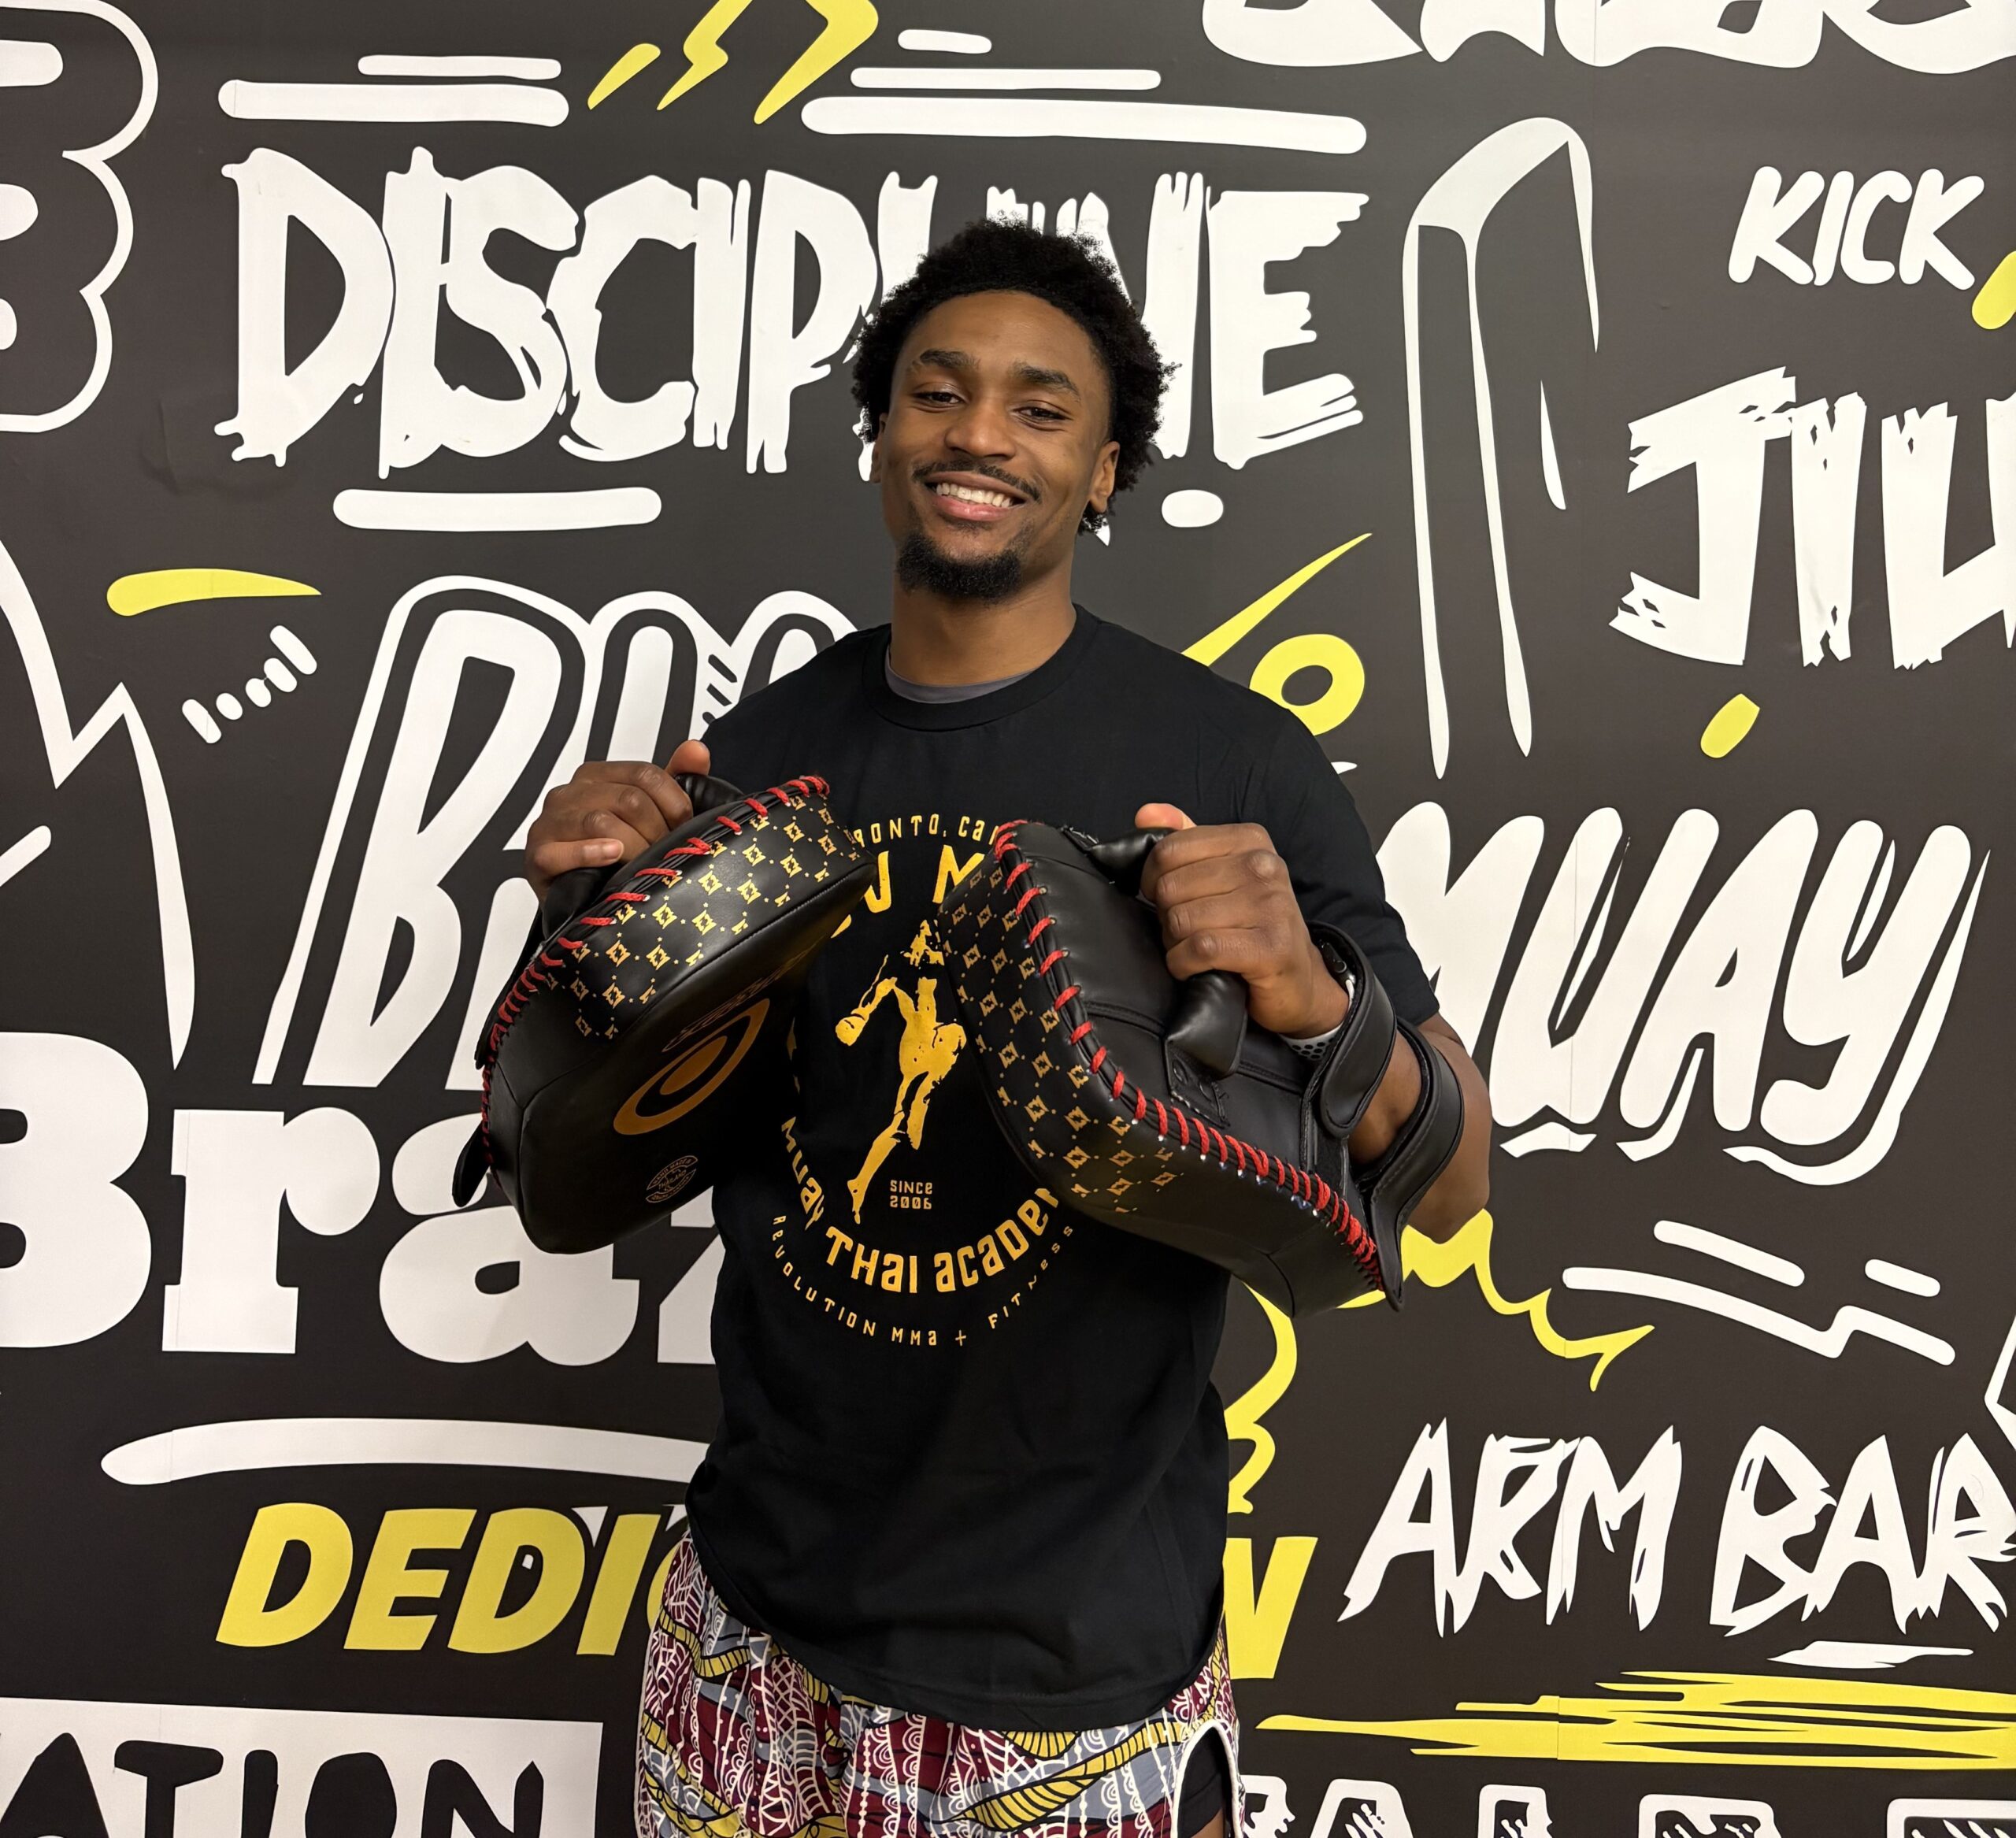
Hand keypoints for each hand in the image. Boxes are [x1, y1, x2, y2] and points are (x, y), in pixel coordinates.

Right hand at [525, 737, 712, 903]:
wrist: (576, 895)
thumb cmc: (610, 854)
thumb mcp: (647, 815)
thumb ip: (674, 781)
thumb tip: (695, 751)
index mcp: (596, 777)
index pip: (645, 774)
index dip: (674, 804)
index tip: (682, 828)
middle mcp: (571, 794)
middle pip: (628, 799)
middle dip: (656, 831)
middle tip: (664, 853)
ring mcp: (552, 823)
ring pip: (602, 822)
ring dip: (633, 847)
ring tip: (643, 862)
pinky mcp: (539, 855)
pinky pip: (563, 850)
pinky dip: (591, 853)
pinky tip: (611, 857)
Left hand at [1133, 801, 1345, 1039]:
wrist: (1298, 979)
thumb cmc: (1252, 924)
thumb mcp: (1221, 873)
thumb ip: (1184, 839)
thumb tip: (1145, 813)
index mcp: (1250, 840)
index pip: (1168, 849)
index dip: (1152, 880)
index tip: (1166, 899)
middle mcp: (1264, 866)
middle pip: (1171, 887)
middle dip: (1167, 917)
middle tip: (1187, 931)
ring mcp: (1271, 905)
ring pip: (1181, 919)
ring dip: (1175, 944)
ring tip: (1194, 949)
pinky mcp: (1270, 947)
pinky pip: (1199, 948)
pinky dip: (1183, 964)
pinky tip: (1194, 967)